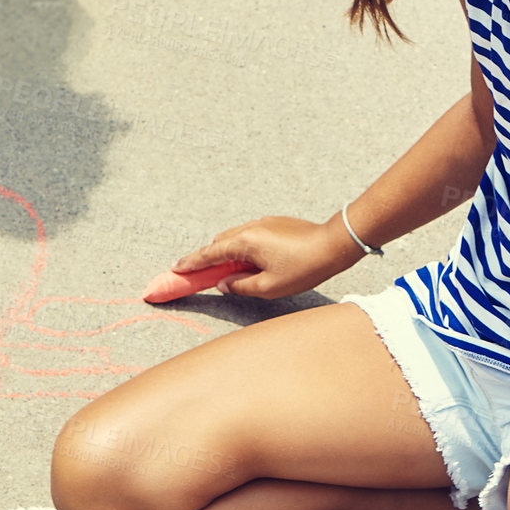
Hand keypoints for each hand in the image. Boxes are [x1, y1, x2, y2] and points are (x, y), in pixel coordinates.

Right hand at [171, 215, 359, 300]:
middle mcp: (250, 227)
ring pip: (235, 237)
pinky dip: (242, 246)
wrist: (334, 244)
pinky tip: (251, 261)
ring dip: (227, 252)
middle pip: (220, 243)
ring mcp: (264, 222)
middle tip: (198, 274)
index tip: (176, 269)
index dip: (191, 263)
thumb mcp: (270, 286)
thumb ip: (241, 286)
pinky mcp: (275, 223)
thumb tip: (224, 283)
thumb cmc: (304, 268)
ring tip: (227, 271)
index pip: (210, 254)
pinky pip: (250, 234)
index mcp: (245, 242)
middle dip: (208, 258)